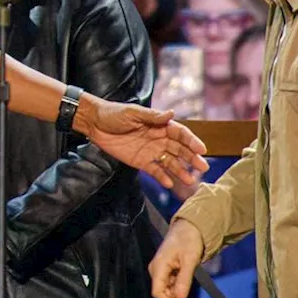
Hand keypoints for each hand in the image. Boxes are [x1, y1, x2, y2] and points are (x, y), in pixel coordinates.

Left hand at [88, 101, 207, 187]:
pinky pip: (154, 171)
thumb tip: (172, 114)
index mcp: (159, 124)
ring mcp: (151, 151)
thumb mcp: (133, 113)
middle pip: (179, 149)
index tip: (201, 149)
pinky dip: (162, 177)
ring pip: (170, 162)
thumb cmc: (114, 114)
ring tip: (189, 181)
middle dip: (191, 158)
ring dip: (180, 171)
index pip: (180, 133)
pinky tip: (169, 184)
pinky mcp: (140, 162)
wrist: (95, 124)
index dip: (192, 141)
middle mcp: (159, 138)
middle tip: (203, 167)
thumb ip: (152, 117)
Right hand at [148, 217, 203, 297]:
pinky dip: (178, 290)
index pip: (158, 292)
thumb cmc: (189, 239)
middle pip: (162, 293)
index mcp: (158, 266)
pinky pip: (171, 285)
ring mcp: (161, 270)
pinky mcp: (167, 270)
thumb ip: (184, 278)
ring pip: (167, 290)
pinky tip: (186, 288)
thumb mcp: (190, 259)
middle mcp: (156, 269)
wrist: (190, 226)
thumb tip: (180, 297)